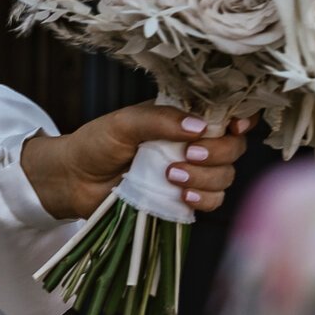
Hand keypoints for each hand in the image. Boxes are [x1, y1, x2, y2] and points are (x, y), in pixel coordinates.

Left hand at [19, 105, 251, 220]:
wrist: (73, 180)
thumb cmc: (95, 144)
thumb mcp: (124, 123)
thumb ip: (160, 120)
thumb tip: (199, 126)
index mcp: (183, 118)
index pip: (227, 113)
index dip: (241, 118)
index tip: (233, 126)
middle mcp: (193, 143)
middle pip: (234, 147)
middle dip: (217, 152)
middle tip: (185, 154)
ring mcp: (191, 172)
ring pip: (226, 176)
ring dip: (206, 177)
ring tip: (170, 176)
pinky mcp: (183, 199)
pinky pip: (213, 201)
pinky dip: (204, 199)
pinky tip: (183, 197)